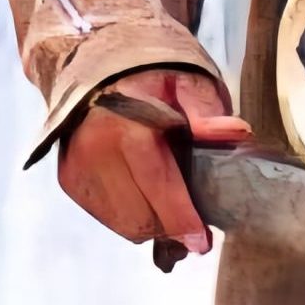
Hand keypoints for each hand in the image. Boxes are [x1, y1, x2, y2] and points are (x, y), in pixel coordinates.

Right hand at [56, 68, 251, 256]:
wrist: (98, 61)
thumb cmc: (153, 72)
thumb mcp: (190, 81)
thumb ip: (210, 111)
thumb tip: (236, 132)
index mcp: (129, 127)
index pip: (159, 186)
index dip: (182, 219)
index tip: (201, 243)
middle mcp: (95, 151)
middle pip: (138, 214)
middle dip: (170, 227)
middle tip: (195, 226)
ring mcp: (76, 167)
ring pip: (120, 222)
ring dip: (150, 226)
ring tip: (175, 214)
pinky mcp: (68, 178)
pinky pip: (105, 214)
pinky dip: (130, 216)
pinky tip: (149, 201)